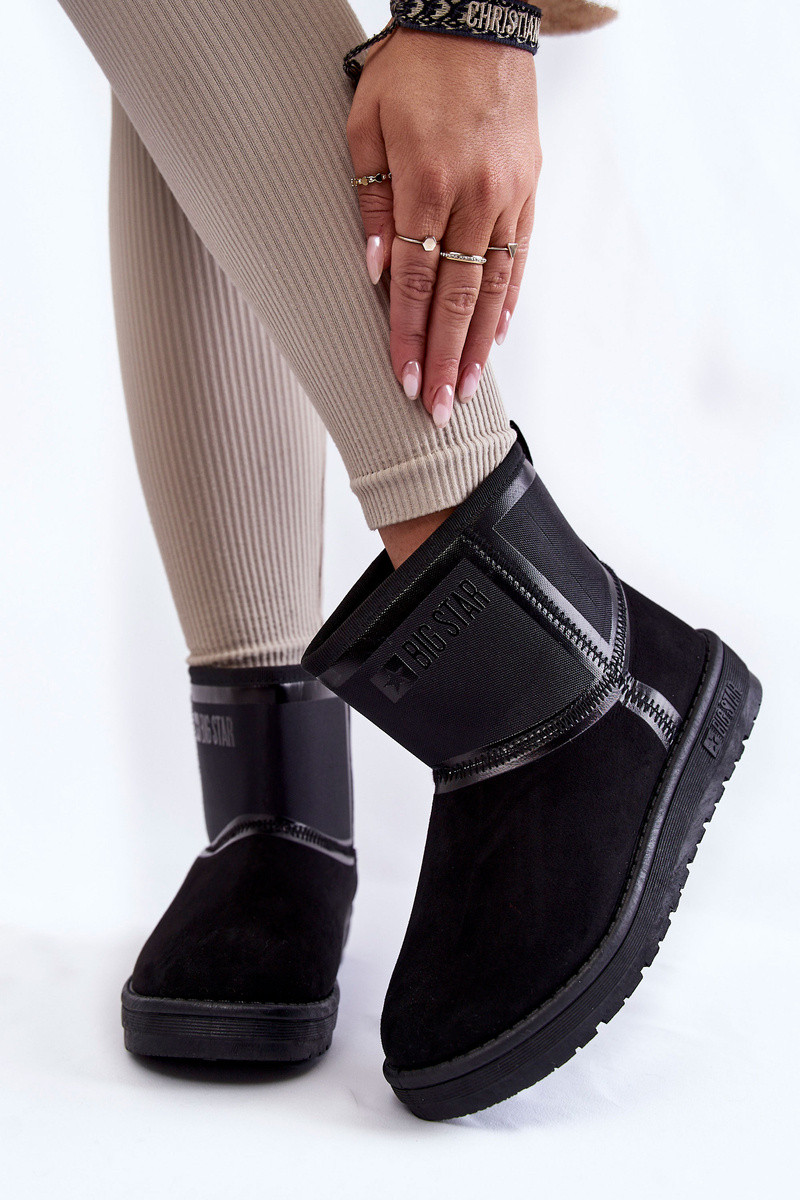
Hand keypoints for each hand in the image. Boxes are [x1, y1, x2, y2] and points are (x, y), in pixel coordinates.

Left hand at [346, 26, 541, 426]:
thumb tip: (373, 271)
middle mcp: (474, 195)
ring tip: (467, 390)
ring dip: (477, 344)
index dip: (406, 335)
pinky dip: (507, 300)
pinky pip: (519, 255)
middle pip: (457, 296)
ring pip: (493, 285)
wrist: (475, 16)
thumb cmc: (409, 69)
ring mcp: (508, 194)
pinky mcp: (529, 187)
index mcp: (427, 182)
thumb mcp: (365, 125)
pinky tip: (495, 336)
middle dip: (444, 359)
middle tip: (438, 410)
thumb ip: (370, 201)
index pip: (414, 280)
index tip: (402, 381)